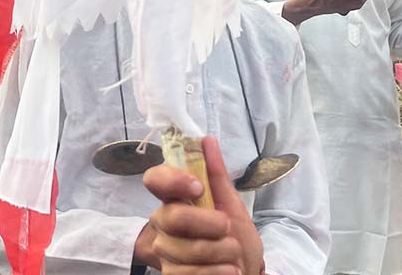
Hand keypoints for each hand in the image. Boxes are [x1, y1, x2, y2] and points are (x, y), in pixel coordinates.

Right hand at [141, 137, 263, 274]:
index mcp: (175, 200)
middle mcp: (163, 224)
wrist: (245, 272)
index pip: (155, 180)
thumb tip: (207, 140)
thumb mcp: (233, 205)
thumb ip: (217, 176)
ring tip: (232, 255)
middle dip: (209, 223)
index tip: (197, 186)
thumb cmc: (236, 238)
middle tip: (227, 229)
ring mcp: (165, 251)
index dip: (172, 180)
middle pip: (173, 217)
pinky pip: (190, 273)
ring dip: (221, 252)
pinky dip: (217, 272)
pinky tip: (228, 270)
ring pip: (186, 249)